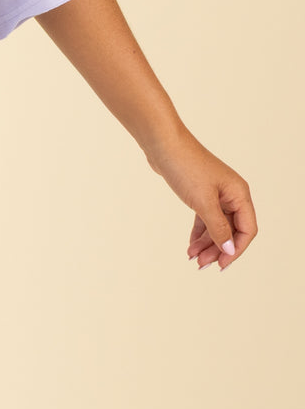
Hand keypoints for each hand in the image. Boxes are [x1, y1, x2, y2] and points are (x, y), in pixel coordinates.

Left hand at [147, 134, 256, 270]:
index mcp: (239, 194)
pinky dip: (198, 232)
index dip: (236, 250)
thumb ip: (218, 228)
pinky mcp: (199, 192)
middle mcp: (231, 194)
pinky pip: (204, 217)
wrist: (161, 143)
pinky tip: (191, 245)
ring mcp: (215, 193)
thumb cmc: (185, 167)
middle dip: (218, 249)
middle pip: (231, 230)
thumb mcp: (203, 202)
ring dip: (206, 243)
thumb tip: (229, 250)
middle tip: (202, 265)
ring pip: (216, 225)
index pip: (247, 230)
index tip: (221, 265)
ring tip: (193, 258)